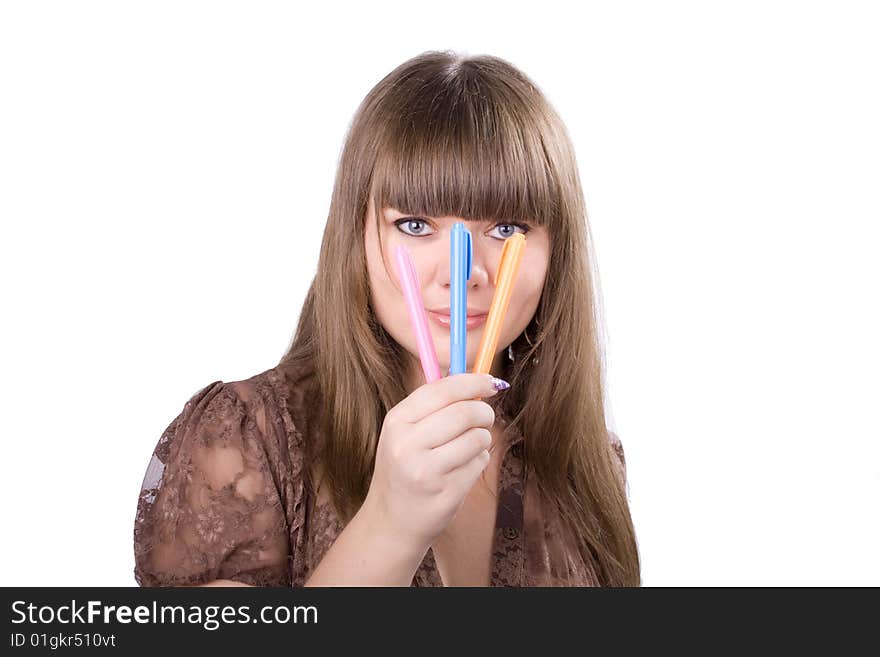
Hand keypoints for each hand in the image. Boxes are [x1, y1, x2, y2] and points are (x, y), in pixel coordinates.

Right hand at [362, 372, 504, 551]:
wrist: (391, 522)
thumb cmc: (404, 469)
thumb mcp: (403, 432)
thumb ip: (434, 405)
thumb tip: (478, 380)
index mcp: (396, 421)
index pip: (442, 389)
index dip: (473, 381)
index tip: (491, 382)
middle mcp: (407, 444)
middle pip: (465, 412)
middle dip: (484, 412)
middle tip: (485, 416)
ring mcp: (426, 471)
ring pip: (477, 437)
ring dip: (482, 438)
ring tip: (469, 447)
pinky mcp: (446, 492)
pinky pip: (479, 462)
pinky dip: (479, 460)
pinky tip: (462, 469)